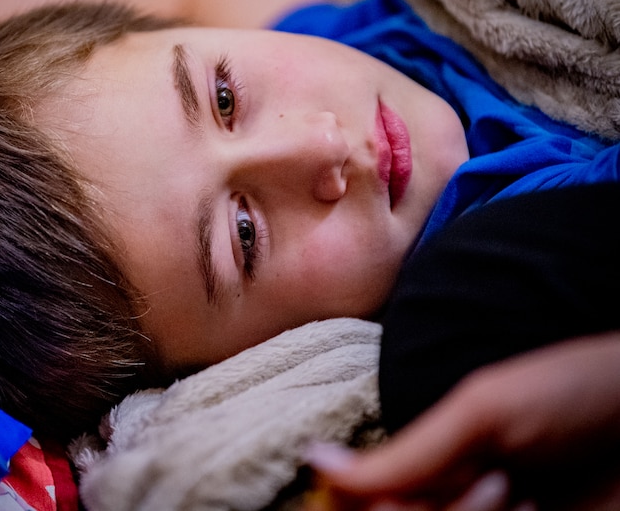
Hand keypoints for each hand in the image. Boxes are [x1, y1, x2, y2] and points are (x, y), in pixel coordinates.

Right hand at [304, 333, 619, 509]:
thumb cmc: (573, 391)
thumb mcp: (481, 413)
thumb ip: (405, 452)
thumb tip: (316, 461)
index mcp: (431, 457)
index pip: (361, 498)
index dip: (363, 503)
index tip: (399, 495)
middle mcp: (450, 491)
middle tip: (494, 481)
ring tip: (522, 493)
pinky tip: (540, 510)